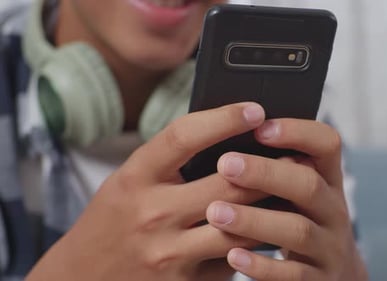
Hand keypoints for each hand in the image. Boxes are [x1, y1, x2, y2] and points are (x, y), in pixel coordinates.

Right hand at [26, 103, 269, 280]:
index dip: (224, 118)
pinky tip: (271, 231)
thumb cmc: (111, 222)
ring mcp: (168, 253)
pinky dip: (254, 244)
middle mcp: (151, 213)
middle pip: (226, 182)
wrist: (81, 279)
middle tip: (295, 153)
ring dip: (271, 208)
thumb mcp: (128, 182)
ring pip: (238, 225)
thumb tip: (228, 141)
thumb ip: (169, 164)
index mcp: (134, 177)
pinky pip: (231, 260)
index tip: (255, 109)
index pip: (184, 136)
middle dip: (268, 166)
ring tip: (293, 190)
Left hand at [206, 119, 367, 279]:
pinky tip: (232, 256)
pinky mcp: (319, 280)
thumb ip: (277, 170)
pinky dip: (262, 266)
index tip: (260, 127)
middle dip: (266, 173)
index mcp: (328, 179)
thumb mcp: (299, 193)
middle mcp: (334, 210)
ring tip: (215, 212)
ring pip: (298, 230)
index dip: (298, 132)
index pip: (327, 144)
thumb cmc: (299, 219)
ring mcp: (330, 247)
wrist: (332, 273)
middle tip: (225, 163)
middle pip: (308, 185)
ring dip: (255, 220)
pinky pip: (292, 274)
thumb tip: (223, 142)